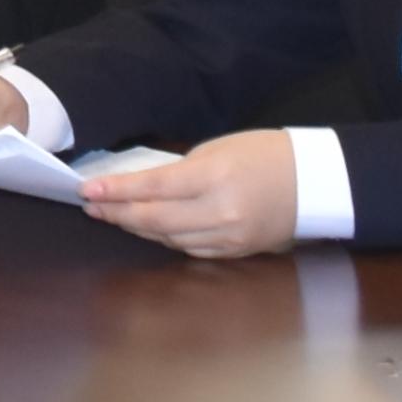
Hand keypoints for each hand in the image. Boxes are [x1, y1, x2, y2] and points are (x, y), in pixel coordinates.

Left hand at [76, 129, 301, 258]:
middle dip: (117, 213)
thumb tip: (143, 188)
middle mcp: (220, 212)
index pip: (153, 187)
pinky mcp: (235, 252)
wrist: (316, 183)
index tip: (86, 190)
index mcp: (215, 177)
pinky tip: (147, 229)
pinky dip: (164, 239)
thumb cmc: (265, 155)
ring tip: (112, 216)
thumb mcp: (219, 149)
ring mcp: (229, 237)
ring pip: (168, 238)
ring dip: (136, 228)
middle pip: (154, 219)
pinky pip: (189, 249)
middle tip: (91, 206)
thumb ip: (181, 171)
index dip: (117, 191)